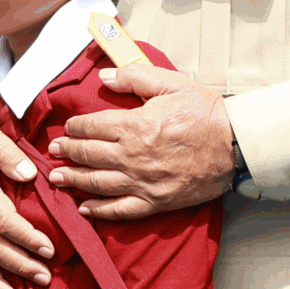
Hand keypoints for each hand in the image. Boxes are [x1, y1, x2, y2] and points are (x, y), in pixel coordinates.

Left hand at [48, 63, 234, 219]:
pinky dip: (99, 211)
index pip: (91, 127)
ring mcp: (142, 181)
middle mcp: (132, 155)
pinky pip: (120, 210)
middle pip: (88, 155)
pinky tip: (84, 209)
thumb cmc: (206, 113)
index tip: (67, 129)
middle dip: (66, 152)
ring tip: (57, 178)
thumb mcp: (171, 83)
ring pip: (96, 183)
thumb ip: (134, 77)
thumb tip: (104, 77)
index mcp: (134, 125)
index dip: (74, 128)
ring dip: (73, 180)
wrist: (235, 145)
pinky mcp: (155, 201)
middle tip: (53, 152)